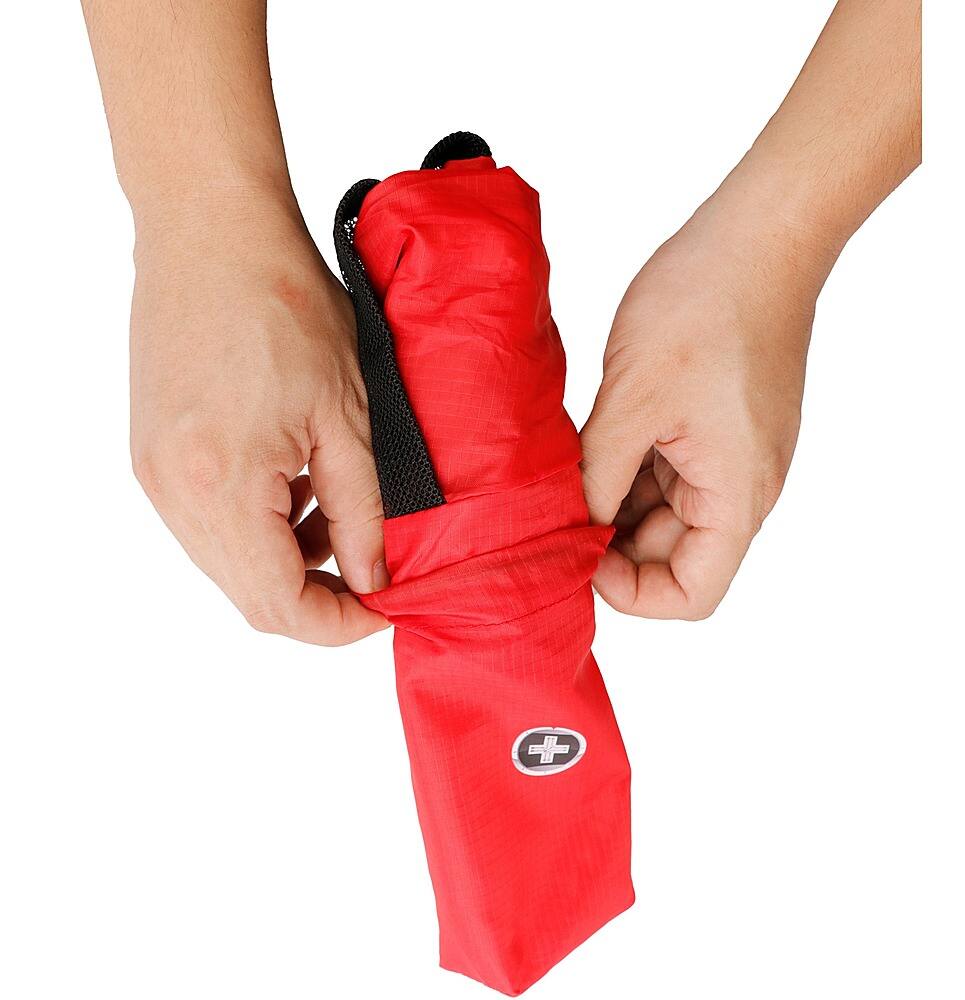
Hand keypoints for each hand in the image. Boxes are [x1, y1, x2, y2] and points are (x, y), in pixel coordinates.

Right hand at [129, 191, 387, 643]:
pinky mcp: (150, 454)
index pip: (280, 604)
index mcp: (224, 486)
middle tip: (371, 573)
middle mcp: (175, 493)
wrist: (211, 231)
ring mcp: (154, 475)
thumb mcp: (348, 416)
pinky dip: (256, 527)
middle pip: (249, 595)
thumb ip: (361, 511)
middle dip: (316, 599)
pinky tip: (293, 487)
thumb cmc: (284, 304)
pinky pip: (207, 525)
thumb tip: (373, 579)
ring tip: (335, 515)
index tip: (384, 609)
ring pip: (227, 564)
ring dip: (287, 561)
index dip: (338, 625)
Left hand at [580, 186, 829, 619]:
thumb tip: (574, 525)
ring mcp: (731, 456)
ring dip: (617, 503)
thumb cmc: (706, 306)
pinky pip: (670, 472)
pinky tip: (592, 443)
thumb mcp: (632, 402)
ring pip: (666, 513)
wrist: (757, 234)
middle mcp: (741, 487)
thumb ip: (599, 477)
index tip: (580, 555)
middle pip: (674, 555)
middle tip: (556, 510)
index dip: (632, 592)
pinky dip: (629, 469)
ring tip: (569, 469)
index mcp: (736, 495)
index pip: (692, 594)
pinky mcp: (717, 427)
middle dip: (613, 542)